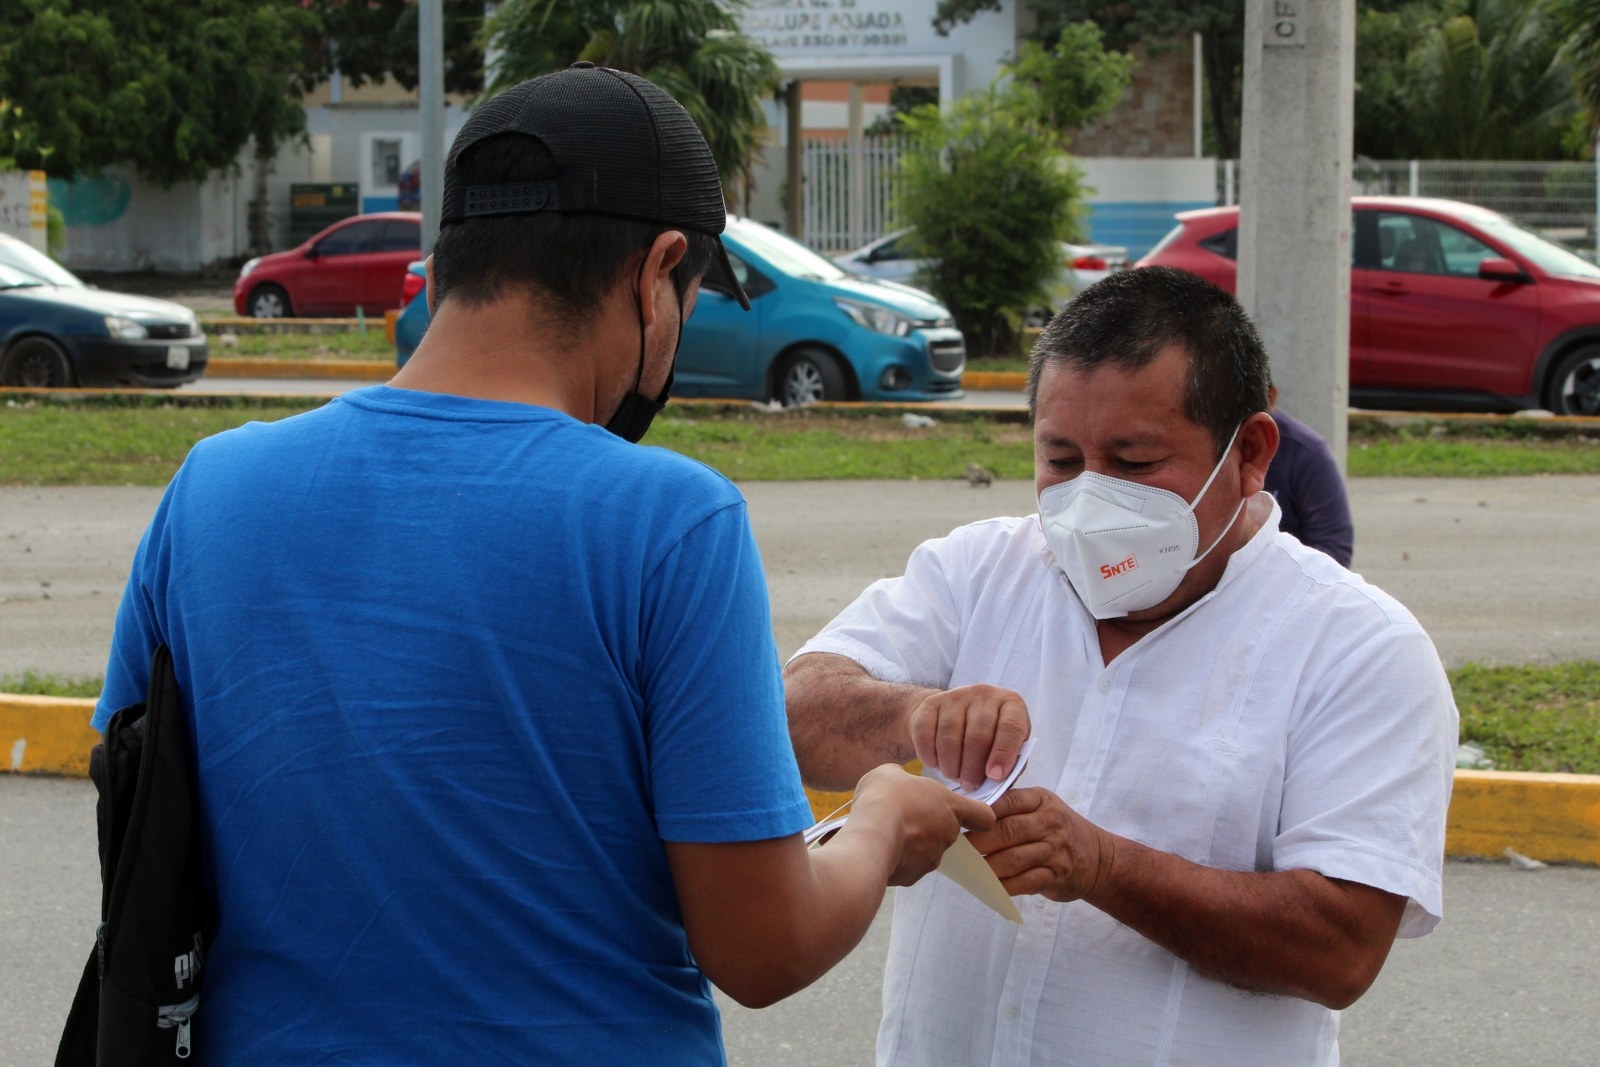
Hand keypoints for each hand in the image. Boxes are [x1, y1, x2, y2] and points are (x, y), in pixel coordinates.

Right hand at [846, 765, 996, 886]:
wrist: (869, 839)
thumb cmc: (886, 798)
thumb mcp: (891, 773)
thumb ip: (905, 779)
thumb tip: (900, 785)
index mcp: (951, 807)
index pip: (983, 816)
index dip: (977, 815)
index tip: (967, 814)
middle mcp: (947, 836)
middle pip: (945, 831)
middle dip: (926, 824)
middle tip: (902, 815)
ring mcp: (931, 860)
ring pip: (925, 850)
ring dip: (910, 843)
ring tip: (885, 833)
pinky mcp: (912, 877)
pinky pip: (907, 866)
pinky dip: (895, 859)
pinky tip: (878, 849)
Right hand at [905, 684, 1029, 791]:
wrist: (953, 713)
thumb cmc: (989, 738)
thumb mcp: (1007, 747)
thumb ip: (1009, 765)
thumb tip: (997, 781)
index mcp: (1011, 704)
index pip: (1011, 727)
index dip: (1003, 754)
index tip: (994, 777)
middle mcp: (984, 694)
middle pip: (978, 735)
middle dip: (973, 768)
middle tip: (970, 785)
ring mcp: (956, 696)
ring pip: (950, 737)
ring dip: (951, 765)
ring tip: (954, 776)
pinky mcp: (931, 703)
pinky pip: (926, 735)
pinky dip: (930, 756)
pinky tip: (937, 765)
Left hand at [966, 787, 1111, 902]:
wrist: (1099, 859)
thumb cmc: (1058, 830)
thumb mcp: (1042, 808)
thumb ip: (1012, 807)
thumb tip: (968, 812)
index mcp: (1042, 801)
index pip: (1008, 801)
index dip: (981, 812)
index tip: (959, 820)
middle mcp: (1050, 823)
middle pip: (1007, 831)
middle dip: (978, 841)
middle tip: (956, 848)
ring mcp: (1055, 851)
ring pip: (1013, 859)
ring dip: (987, 866)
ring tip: (968, 869)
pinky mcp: (1057, 876)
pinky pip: (1025, 882)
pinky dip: (1004, 885)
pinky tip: (988, 886)